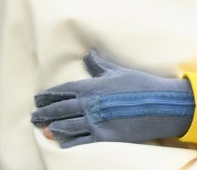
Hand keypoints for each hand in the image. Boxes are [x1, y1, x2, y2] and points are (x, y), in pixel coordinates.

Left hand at [31, 50, 193, 147]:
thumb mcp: (119, 71)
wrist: (162, 104)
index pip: (63, 91)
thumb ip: (99, 65)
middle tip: (34, 116)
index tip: (39, 98)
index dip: (49, 95)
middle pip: (60, 109)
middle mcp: (89, 104)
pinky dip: (68, 142)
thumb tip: (88, 54)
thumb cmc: (141, 84)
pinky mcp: (105, 136)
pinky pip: (81, 141)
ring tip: (43, 129)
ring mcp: (95, 121)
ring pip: (66, 126)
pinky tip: (61, 142)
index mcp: (91, 86)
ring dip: (53, 127)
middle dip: (45, 113)